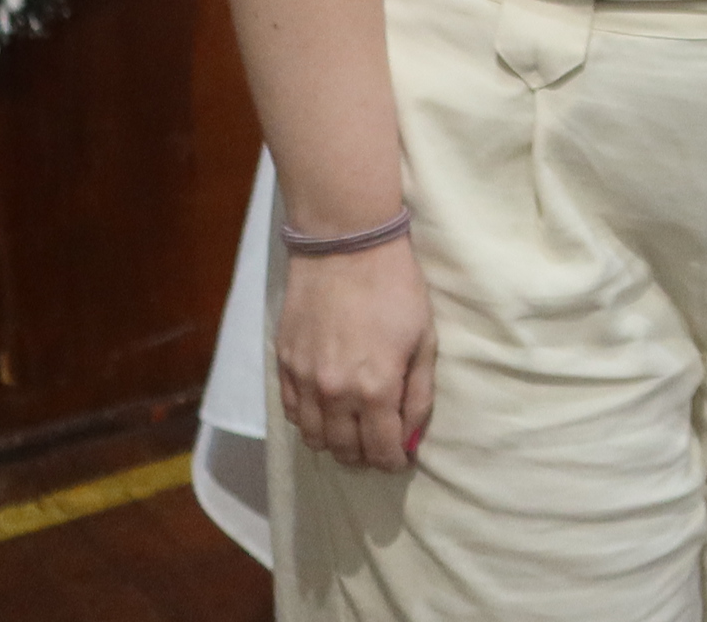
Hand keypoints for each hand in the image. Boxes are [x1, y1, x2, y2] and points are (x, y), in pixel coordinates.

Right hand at [277, 232, 437, 471]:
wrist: (345, 245)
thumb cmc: (395, 289)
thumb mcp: (424, 340)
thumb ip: (418, 395)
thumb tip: (411, 436)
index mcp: (375, 389)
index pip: (380, 452)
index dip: (393, 461)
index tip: (399, 457)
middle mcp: (334, 393)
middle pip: (344, 451)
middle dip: (364, 456)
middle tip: (377, 443)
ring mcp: (303, 380)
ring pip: (313, 438)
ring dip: (334, 442)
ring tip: (351, 429)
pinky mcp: (283, 363)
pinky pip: (292, 411)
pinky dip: (310, 420)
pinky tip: (326, 408)